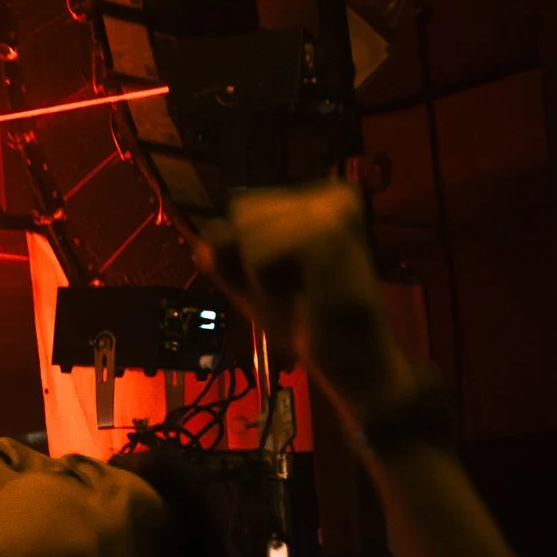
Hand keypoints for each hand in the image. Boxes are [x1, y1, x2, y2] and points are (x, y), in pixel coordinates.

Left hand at [196, 182, 411, 422]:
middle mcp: (333, 194)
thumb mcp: (254, 281)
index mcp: (322, 196)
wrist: (353, 361)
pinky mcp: (329, 238)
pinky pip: (256, 255)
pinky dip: (265, 284)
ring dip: (260, 274)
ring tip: (302, 290)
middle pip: (242, 210)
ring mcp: (333, 213)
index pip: (243, 205)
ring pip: (246, 230)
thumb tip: (204, 237)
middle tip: (295, 285)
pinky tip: (305, 296)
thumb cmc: (306, 319)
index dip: (245, 250)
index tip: (286, 275)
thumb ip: (226, 256)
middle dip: (251, 258)